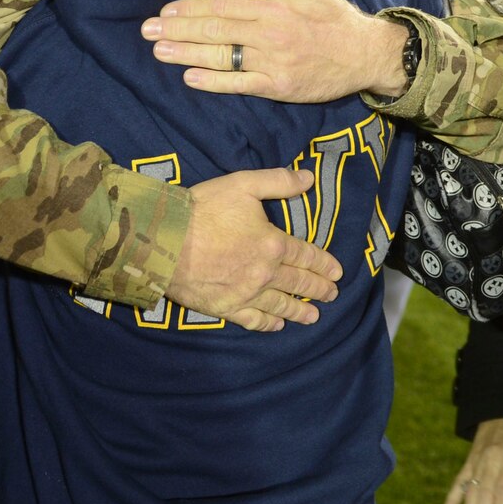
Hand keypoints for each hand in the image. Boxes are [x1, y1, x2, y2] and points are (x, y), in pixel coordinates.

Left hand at [142, 0, 409, 101]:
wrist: (365, 52)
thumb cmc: (334, 16)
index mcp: (273, 7)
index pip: (222, 6)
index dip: (190, 9)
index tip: (165, 12)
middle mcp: (269, 33)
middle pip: (214, 30)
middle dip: (177, 30)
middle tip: (147, 31)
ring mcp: (273, 62)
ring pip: (222, 57)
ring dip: (186, 54)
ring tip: (159, 52)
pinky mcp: (279, 86)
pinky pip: (240, 84)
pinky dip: (214, 82)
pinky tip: (190, 78)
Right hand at [164, 167, 342, 331]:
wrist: (164, 241)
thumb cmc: (203, 209)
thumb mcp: (243, 184)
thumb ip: (278, 182)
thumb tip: (308, 179)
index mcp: (273, 243)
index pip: (306, 256)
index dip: (324, 264)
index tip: (337, 273)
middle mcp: (265, 273)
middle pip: (298, 282)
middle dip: (318, 289)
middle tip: (332, 294)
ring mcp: (246, 293)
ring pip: (280, 305)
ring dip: (300, 311)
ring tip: (314, 316)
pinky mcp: (226, 307)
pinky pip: (253, 320)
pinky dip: (268, 324)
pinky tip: (277, 324)